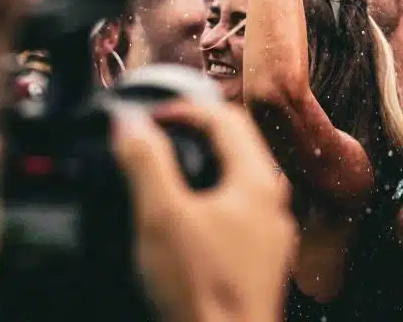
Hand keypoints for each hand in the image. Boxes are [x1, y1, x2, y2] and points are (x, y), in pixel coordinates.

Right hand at [114, 100, 296, 321]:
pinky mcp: (259, 264)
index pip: (227, 119)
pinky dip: (208, 204)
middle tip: (157, 138)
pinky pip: (236, 217)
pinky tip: (184, 224)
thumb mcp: (161, 218)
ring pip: (237, 184)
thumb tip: (129, 122)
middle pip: (237, 148)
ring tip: (164, 176)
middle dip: (195, 136)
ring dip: (202, 171)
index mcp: (257, 182)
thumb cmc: (202, 290)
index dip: (185, 110)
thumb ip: (146, 163)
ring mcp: (270, 236)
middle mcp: (273, 204)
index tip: (152, 117)